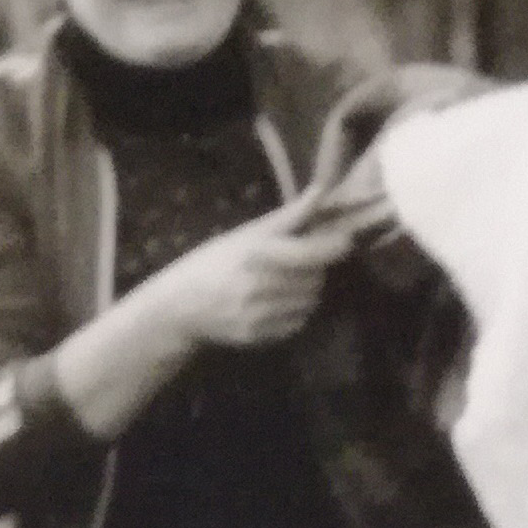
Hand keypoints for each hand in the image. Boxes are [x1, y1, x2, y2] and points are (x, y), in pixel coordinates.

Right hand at [158, 208, 353, 348]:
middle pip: (314, 278)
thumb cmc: (214, 261)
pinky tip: (275, 302)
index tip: (346, 240)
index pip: (309, 252)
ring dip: (306, 291)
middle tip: (299, 261)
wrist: (181, 305)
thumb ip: (288, 218)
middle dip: (314, 268)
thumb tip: (321, 191)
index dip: (332, 246)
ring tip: (284, 281)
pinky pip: (296, 323)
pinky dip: (295, 312)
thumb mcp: (246, 234)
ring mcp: (260, 313)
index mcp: (256, 253)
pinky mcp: (260, 336)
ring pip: (309, 302)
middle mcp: (260, 284)